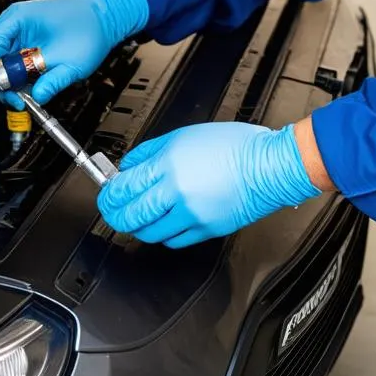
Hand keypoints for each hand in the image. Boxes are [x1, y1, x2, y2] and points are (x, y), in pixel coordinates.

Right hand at [0, 0, 148, 107]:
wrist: (104, 18)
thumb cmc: (89, 27)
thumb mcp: (72, 60)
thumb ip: (54, 81)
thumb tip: (38, 96)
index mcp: (19, 18)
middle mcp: (16, 24)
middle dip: (4, 81)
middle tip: (18, 99)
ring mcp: (22, 34)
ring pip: (6, 63)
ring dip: (15, 81)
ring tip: (29, 94)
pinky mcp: (29, 44)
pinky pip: (18, 63)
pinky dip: (24, 76)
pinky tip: (34, 84)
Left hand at [97, 121, 320, 247]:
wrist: (269, 166)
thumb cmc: (236, 146)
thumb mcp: (185, 135)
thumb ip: (152, 151)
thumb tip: (129, 165)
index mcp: (170, 165)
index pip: (125, 187)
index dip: (109, 193)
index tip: (106, 193)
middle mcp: (177, 192)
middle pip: (131, 214)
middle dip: (114, 215)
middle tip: (113, 209)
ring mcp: (191, 215)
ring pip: (148, 232)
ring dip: (137, 226)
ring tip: (137, 216)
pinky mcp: (205, 230)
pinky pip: (172, 240)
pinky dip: (162, 234)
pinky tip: (163, 223)